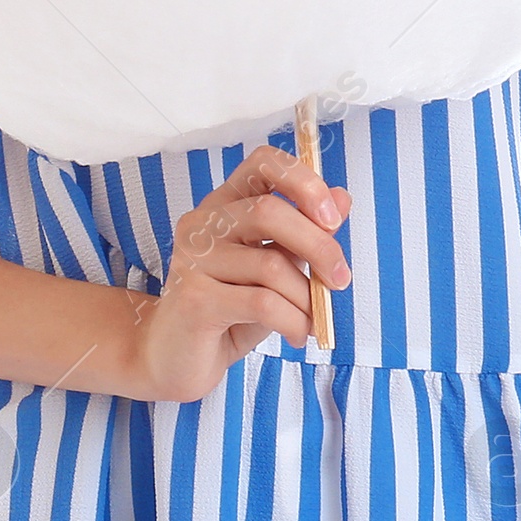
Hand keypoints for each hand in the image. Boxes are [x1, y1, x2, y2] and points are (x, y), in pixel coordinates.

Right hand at [120, 144, 351, 403]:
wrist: (177, 359)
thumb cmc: (232, 309)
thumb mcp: (277, 267)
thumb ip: (305, 233)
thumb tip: (342, 199)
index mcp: (225, 202)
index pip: (263, 161)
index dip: (303, 181)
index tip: (332, 219)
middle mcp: (203, 221)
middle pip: (270, 211)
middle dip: (319, 247)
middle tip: (340, 279)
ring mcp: (194, 257)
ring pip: (271, 265)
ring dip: (306, 298)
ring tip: (312, 320)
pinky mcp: (194, 297)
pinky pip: (262, 302)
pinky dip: (293, 321)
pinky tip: (298, 334)